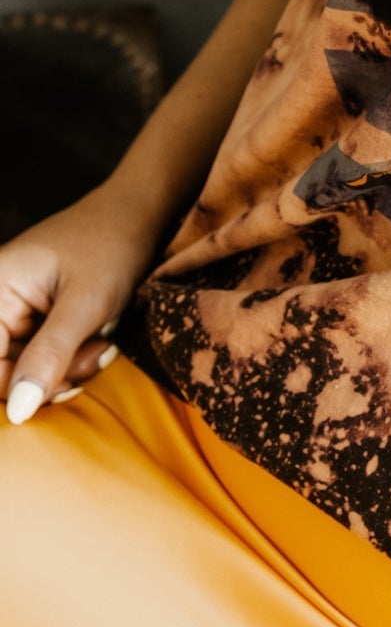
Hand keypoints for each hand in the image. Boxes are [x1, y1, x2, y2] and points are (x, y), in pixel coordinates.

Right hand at [0, 180, 163, 422]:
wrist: (141, 216)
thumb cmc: (112, 246)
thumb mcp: (86, 303)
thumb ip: (49, 356)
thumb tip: (17, 411)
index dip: (20, 385)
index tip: (66, 383)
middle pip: (9, 371)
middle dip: (55, 374)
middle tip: (96, 354)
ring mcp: (18, 311)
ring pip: (32, 370)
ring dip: (71, 367)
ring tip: (103, 342)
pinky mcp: (40, 318)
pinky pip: (48, 356)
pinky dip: (76, 357)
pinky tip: (101, 340)